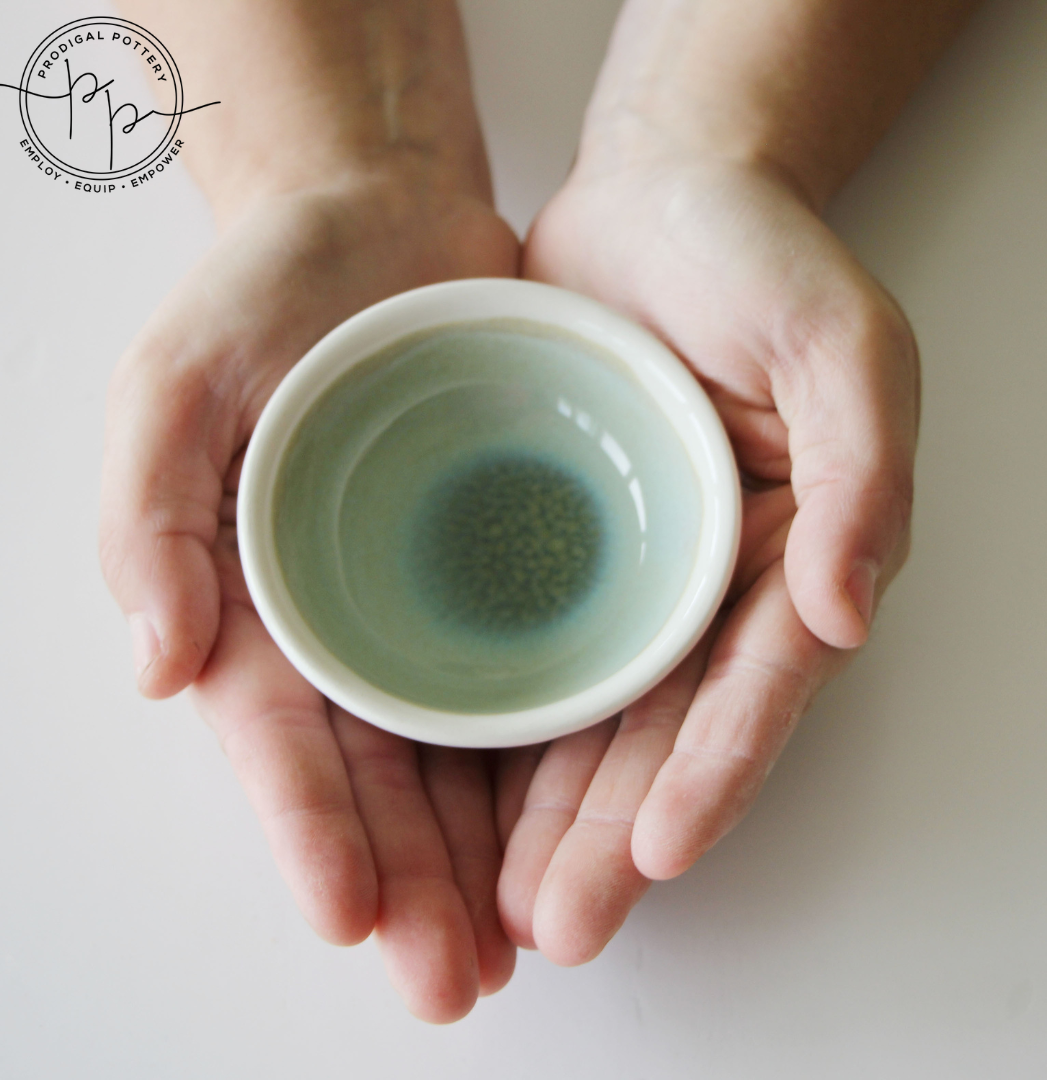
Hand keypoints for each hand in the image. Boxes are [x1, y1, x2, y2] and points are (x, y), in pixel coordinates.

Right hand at [100, 177, 521, 1021]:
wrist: (382, 225)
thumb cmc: (269, 294)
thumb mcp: (179, 378)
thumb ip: (151, 512)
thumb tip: (154, 666)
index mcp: (254, 596)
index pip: (280, 735)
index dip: (308, 828)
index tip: (348, 912)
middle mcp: (346, 621)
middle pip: (374, 774)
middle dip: (407, 882)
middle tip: (449, 979)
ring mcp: (431, 602)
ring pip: (457, 754)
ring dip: (482, 856)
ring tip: (518, 944)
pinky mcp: (511, 567)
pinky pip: (529, 674)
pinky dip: (548, 757)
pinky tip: (577, 824)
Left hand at [496, 152, 916, 963]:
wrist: (653, 194)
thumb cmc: (755, 256)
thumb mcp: (839, 342)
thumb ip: (861, 469)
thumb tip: (843, 611)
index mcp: (784, 552)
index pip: (752, 689)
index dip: (712, 775)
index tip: (658, 857)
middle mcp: (707, 581)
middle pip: (662, 730)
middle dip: (615, 833)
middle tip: (555, 922)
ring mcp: (625, 571)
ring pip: (587, 714)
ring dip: (551, 813)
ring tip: (502, 900)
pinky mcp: (550, 545)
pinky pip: (523, 645)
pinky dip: (496, 723)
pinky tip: (457, 791)